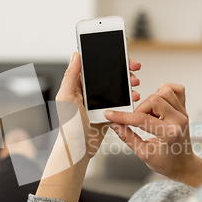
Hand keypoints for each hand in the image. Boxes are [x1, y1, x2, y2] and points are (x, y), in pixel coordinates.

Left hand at [36, 52, 141, 201]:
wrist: (79, 150)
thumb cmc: (69, 126)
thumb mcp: (66, 98)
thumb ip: (70, 76)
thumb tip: (76, 55)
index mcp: (78, 85)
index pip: (93, 65)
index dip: (106, 57)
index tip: (120, 52)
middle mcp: (89, 92)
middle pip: (109, 74)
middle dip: (123, 69)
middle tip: (134, 67)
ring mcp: (100, 102)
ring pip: (117, 87)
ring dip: (128, 83)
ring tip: (135, 83)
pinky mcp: (109, 112)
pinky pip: (122, 102)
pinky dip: (129, 98)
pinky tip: (134, 97)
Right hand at [104, 83, 201, 187]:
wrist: (183, 165)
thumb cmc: (167, 163)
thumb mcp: (144, 154)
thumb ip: (128, 137)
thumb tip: (115, 124)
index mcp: (169, 134)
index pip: (142, 119)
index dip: (123, 116)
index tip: (110, 114)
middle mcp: (179, 120)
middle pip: (154, 99)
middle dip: (139, 108)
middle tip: (136, 119)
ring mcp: (183, 113)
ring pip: (165, 91)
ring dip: (151, 100)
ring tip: (148, 113)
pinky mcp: (184, 109)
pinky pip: (177, 90)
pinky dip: (165, 91)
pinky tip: (158, 102)